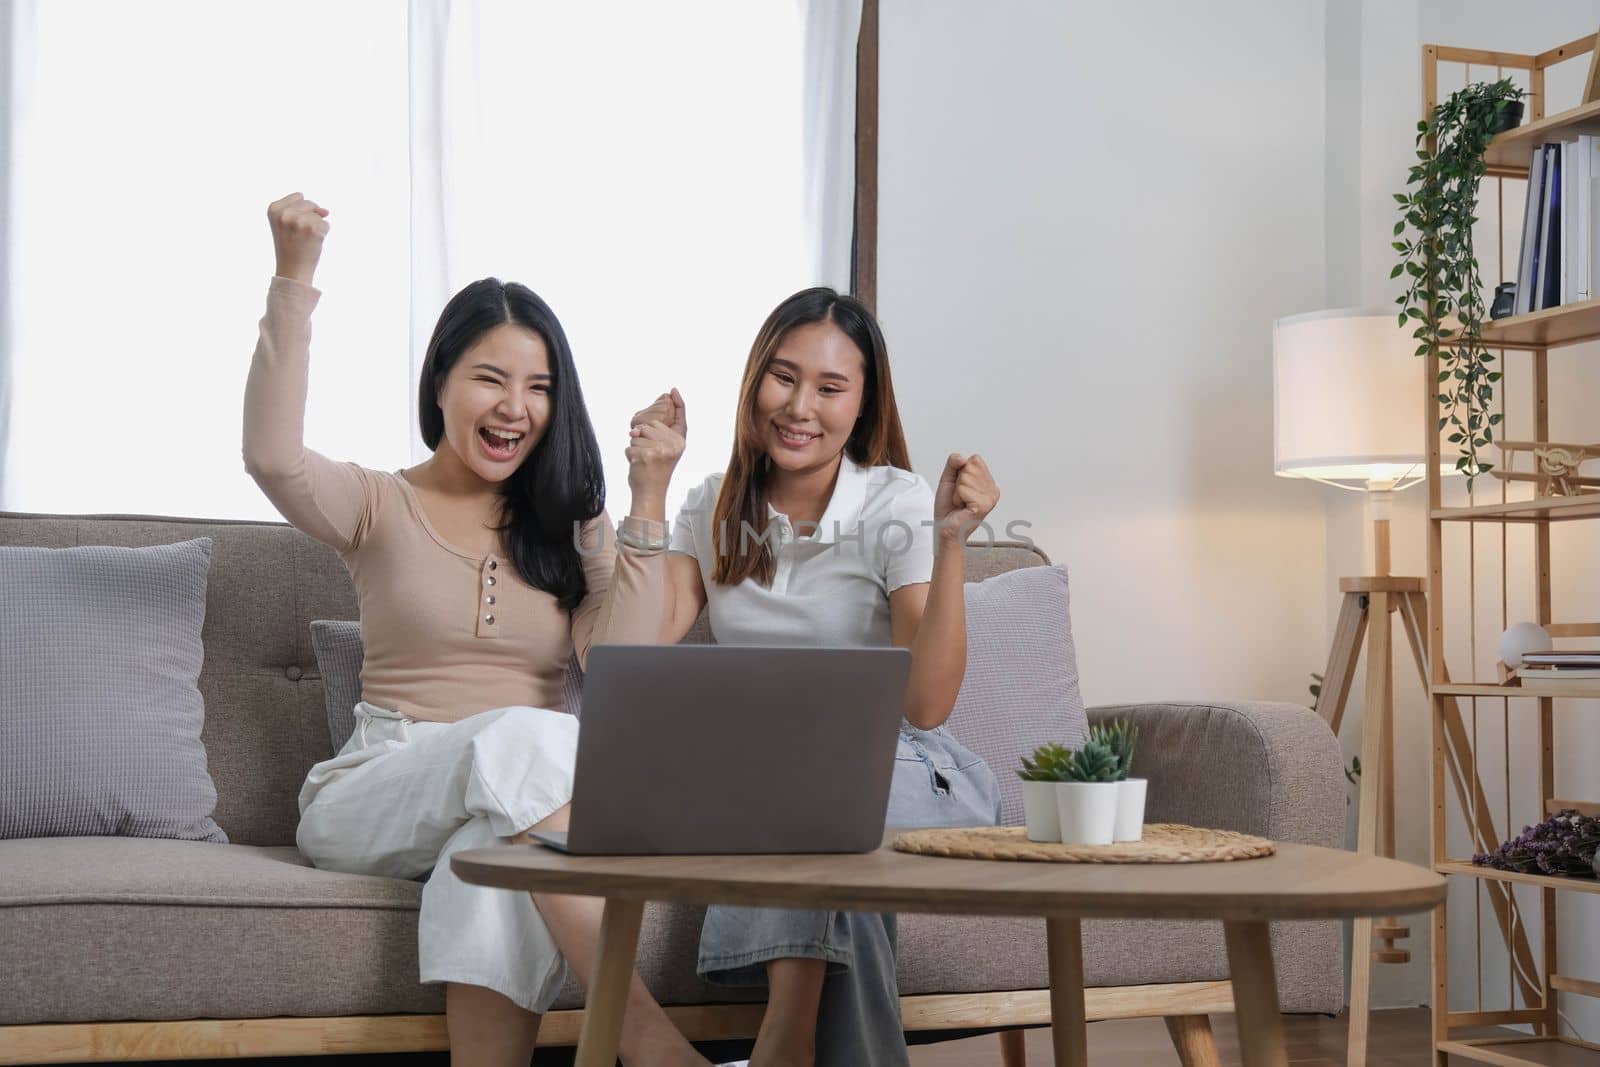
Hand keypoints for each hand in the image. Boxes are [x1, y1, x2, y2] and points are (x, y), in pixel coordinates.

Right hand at [267, 193, 328, 284]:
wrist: (292, 269)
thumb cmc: (290, 246)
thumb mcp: (286, 223)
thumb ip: (303, 210)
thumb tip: (326, 211)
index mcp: (274, 209)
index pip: (299, 196)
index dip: (300, 210)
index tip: (291, 225)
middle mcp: (284, 214)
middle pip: (310, 203)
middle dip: (309, 217)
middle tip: (299, 234)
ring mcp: (299, 221)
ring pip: (319, 214)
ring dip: (316, 226)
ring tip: (305, 239)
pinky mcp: (313, 229)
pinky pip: (326, 224)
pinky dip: (323, 233)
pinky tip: (312, 243)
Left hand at [626, 388, 686, 504]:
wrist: (651, 492)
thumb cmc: (656, 470)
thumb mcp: (666, 450)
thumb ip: (662, 432)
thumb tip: (645, 419)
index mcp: (680, 441)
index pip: (679, 418)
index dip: (677, 403)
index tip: (672, 390)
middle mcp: (674, 444)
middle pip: (650, 425)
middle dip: (642, 436)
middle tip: (649, 454)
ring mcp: (661, 450)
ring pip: (638, 434)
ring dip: (635, 446)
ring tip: (644, 459)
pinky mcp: (647, 456)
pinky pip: (630, 445)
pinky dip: (629, 454)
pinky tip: (638, 465)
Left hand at [933, 452, 998, 543]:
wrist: (945, 527)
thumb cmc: (948, 506)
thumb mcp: (948, 478)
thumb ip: (954, 463)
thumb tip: (963, 458)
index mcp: (988, 481)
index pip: (974, 459)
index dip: (960, 472)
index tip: (960, 488)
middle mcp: (993, 489)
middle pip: (970, 466)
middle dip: (958, 482)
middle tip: (960, 497)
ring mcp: (990, 497)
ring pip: (966, 477)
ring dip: (957, 491)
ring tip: (961, 503)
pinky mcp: (984, 505)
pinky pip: (963, 489)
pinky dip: (957, 497)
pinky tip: (962, 507)